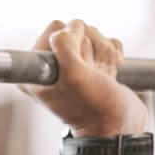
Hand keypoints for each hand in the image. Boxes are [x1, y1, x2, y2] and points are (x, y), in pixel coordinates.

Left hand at [20, 19, 146, 137]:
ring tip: (103, 77)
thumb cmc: (94, 107)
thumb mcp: (74, 76)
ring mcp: (73, 64)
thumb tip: (73, 26)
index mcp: (35, 69)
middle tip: (93, 74)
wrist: (119, 129)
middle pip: (77, 29)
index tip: (79, 68)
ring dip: (105, 54)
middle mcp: (51, 65)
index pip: (56, 28)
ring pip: (93, 34)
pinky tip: (110, 74)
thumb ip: (65, 44)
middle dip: (92, 49)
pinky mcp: (93, 64)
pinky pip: (107, 42)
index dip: (75, 43)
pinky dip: (114, 55)